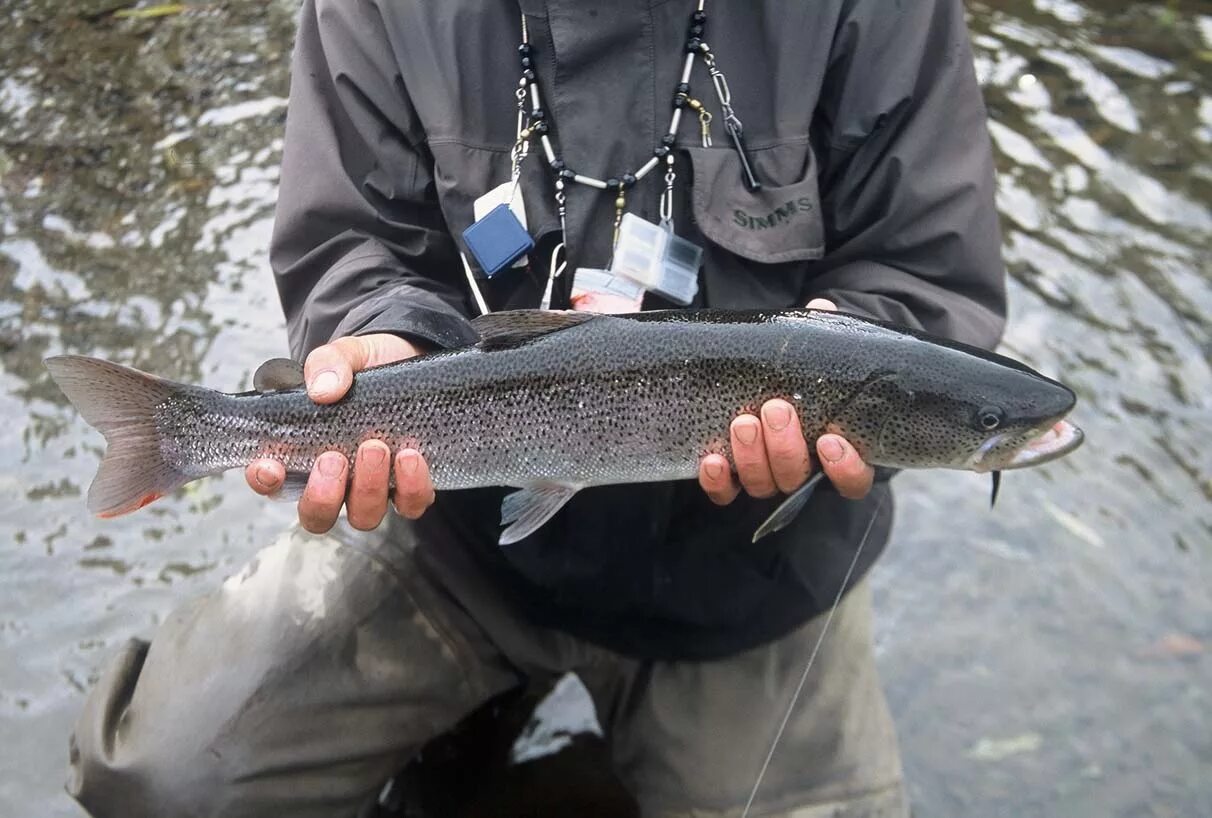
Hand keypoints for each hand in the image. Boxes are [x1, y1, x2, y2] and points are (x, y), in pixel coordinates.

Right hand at [244, 334, 436, 532]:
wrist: (413, 361)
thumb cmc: (368, 368)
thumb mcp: (346, 354)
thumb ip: (328, 363)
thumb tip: (323, 390)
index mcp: (303, 453)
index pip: (272, 482)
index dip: (265, 482)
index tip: (271, 466)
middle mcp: (335, 482)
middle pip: (316, 515)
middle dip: (322, 494)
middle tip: (333, 458)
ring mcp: (373, 490)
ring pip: (363, 516)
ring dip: (367, 489)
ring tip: (375, 448)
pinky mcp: (410, 487)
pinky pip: (410, 505)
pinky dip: (411, 487)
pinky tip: (412, 457)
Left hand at [697, 298, 874, 505]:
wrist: (762, 380)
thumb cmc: (801, 371)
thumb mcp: (815, 352)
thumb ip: (822, 335)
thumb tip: (820, 307)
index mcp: (836, 450)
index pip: (853, 480)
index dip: (845, 468)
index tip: (831, 440)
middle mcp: (801, 470)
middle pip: (797, 478)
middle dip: (785, 448)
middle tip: (775, 408)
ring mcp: (766, 476)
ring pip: (762, 485)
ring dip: (752, 457)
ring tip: (743, 422)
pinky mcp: (732, 479)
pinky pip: (725, 493)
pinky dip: (718, 481)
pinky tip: (711, 460)